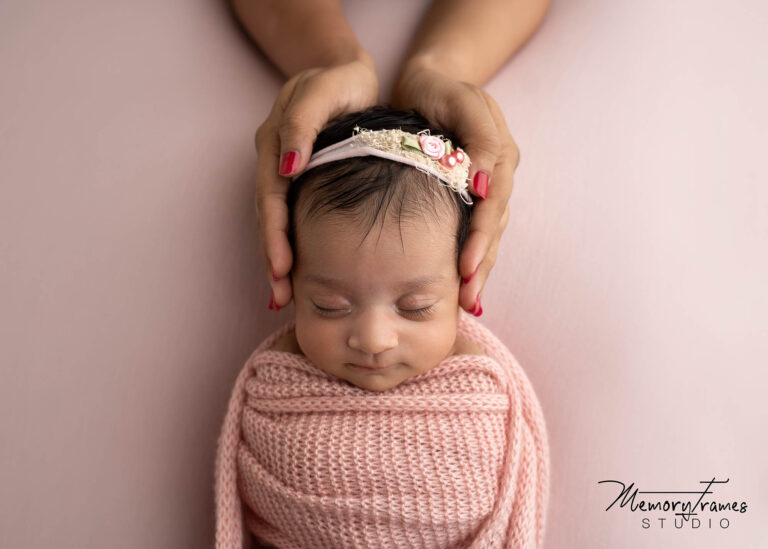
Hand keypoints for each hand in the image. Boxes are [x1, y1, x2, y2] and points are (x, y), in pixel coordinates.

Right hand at [253, 55, 377, 308]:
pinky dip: (289, 243)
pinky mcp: (296, 178)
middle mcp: (273, 159)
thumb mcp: (326, 90)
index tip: (282, 267)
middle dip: (272, 257)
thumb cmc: (342, 82)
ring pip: (274, 220)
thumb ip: (303, 123)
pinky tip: (293, 272)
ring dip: (277, 258)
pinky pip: (288, 215)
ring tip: (282, 296)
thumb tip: (289, 166)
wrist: (345, 72)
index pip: (271, 196)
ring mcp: (281, 169)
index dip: (275, 233)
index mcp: (275, 142)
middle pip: (268, 216)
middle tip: (280, 296)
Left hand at [391, 61, 516, 315]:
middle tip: (468, 298)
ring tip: (469, 302)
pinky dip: (471, 258)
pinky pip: (474, 231)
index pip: (493, 203)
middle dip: (482, 264)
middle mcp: (497, 175)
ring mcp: (486, 188)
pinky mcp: (469, 197)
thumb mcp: (460, 99)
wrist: (426, 84)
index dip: (481, 236)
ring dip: (479, 269)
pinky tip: (465, 287)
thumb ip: (478, 135)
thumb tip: (481, 179)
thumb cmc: (438, 90)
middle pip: (494, 227)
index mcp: (499, 154)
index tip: (467, 266)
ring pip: (488, 235)